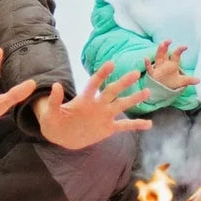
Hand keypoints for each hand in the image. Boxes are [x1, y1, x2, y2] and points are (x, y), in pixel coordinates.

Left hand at [33, 61, 152, 149]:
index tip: (111, 64)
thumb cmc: (54, 122)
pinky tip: (149, 124)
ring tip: (147, 92)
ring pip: (121, 105)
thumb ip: (55, 100)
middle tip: (135, 73)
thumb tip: (56, 85)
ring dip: (134, 99)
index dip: (102, 74)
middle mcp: (97, 104)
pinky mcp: (108, 128)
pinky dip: (136, 125)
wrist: (61, 136)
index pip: (94, 84)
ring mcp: (104, 115)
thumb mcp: (51, 113)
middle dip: (123, 82)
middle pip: (112, 91)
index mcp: (84, 99)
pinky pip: (125, 126)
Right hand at [145, 40, 198, 90]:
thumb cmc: (171, 82)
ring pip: (158, 57)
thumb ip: (189, 80)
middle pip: (165, 53)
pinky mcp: (152, 74)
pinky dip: (147, 63)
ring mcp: (158, 68)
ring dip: (159, 51)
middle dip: (166, 46)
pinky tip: (146, 58)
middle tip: (169, 40)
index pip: (176, 55)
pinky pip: (149, 68)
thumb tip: (199, 80)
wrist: (163, 89)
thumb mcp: (181, 81)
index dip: (180, 50)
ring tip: (161, 44)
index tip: (185, 47)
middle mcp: (165, 63)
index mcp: (172, 64)